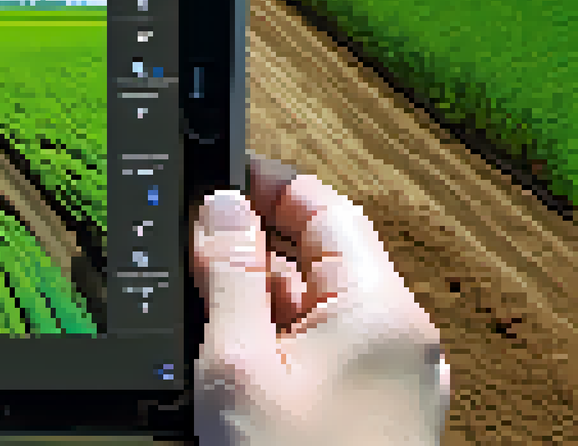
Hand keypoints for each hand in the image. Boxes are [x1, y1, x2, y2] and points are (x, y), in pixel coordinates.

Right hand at [191, 155, 451, 445]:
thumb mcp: (237, 360)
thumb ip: (228, 273)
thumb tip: (222, 204)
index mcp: (380, 311)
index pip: (327, 211)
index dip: (270, 186)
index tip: (220, 177)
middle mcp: (399, 339)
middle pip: (321, 259)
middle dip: (252, 247)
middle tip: (191, 252)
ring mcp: (391, 380)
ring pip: (317, 308)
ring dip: (259, 299)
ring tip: (204, 317)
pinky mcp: (373, 413)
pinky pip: (324, 351)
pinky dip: (276, 341)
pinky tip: (231, 360)